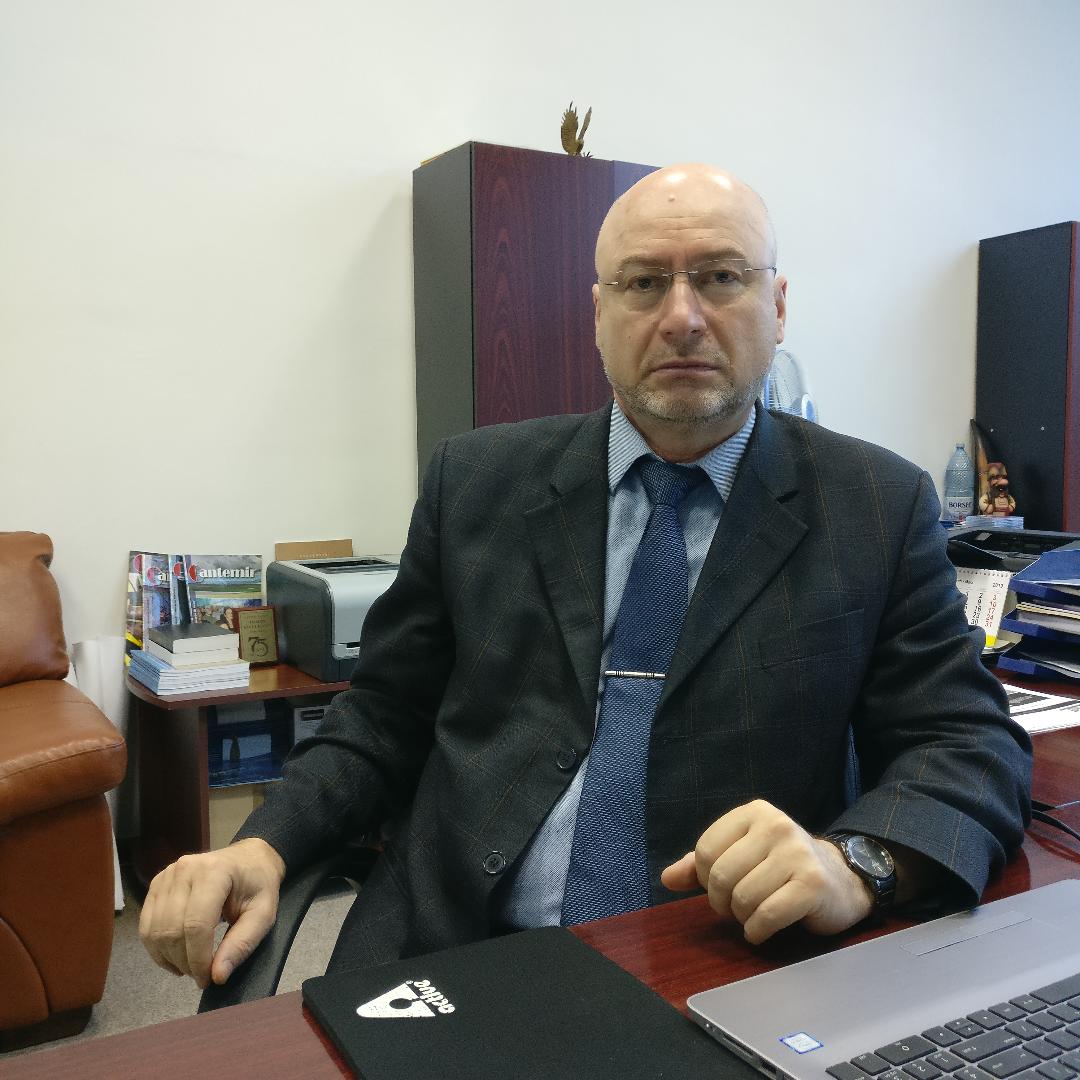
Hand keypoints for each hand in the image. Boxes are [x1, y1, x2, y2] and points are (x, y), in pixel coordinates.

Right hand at [139, 837, 285, 988]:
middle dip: (185, 962)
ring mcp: (166, 875)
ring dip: (169, 958)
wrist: (247, 859)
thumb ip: (242, 943)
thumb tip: (217, 976)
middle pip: (172, 930)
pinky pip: (146, 926)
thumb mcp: (264, 913)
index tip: (208, 980)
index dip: (198, 959)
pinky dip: (157, 949)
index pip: (196, 924)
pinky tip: (174, 957)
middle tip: (202, 976)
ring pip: (155, 931)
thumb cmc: (258, 885)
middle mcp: (184, 870)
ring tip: (190, 967)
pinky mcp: (156, 884)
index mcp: (214, 872)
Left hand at [659, 800, 871, 943]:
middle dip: (721, 901)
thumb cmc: (781, 868)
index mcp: (754, 813)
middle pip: (721, 875)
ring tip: (751, 916)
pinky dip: (756, 931)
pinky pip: (767, 916)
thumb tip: (667, 878)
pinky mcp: (812, 885)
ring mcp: (797, 854)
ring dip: (741, 918)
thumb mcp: (741, 855)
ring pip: (743, 898)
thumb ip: (700, 864)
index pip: (705, 849)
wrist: (840, 881)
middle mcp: (776, 826)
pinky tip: (761, 930)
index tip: (720, 888)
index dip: (703, 878)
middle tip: (734, 908)